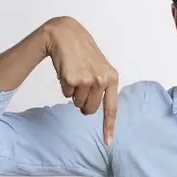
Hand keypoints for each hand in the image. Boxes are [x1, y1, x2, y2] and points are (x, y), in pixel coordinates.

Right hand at [44, 16, 118, 143]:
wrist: (65, 34)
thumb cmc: (82, 52)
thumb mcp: (100, 67)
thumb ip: (102, 86)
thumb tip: (94, 108)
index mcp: (112, 78)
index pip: (111, 108)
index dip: (109, 127)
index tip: (108, 143)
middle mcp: (102, 80)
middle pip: (90, 109)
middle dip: (83, 103)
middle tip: (80, 85)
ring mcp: (88, 80)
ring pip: (77, 103)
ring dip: (73, 93)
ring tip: (74, 73)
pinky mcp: (72, 79)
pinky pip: (66, 94)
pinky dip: (64, 85)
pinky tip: (66, 70)